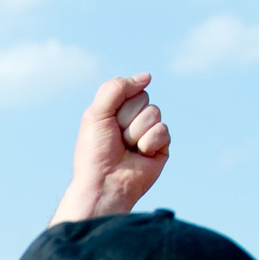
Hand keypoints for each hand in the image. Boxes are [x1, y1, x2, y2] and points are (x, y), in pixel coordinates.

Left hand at [52, 73, 169, 222]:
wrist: (104, 183)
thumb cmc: (95, 152)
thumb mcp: (96, 113)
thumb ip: (116, 88)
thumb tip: (146, 77)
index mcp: (117, 111)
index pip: (132, 89)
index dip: (120, 104)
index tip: (108, 123)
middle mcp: (134, 120)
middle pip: (144, 99)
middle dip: (127, 118)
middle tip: (117, 138)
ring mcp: (148, 132)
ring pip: (154, 113)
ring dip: (136, 132)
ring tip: (127, 149)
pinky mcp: (161, 147)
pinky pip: (163, 130)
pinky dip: (149, 142)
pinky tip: (140, 155)